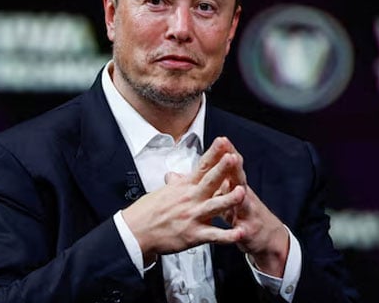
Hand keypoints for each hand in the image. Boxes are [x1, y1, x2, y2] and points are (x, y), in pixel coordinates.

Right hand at [121, 137, 247, 264]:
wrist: (136, 232)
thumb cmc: (147, 213)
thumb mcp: (161, 192)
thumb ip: (174, 184)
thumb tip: (174, 176)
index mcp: (184, 187)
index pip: (202, 166)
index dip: (214, 153)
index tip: (224, 142)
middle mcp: (190, 199)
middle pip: (209, 181)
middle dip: (222, 169)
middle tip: (233, 158)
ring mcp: (193, 216)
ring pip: (215, 206)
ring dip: (229, 200)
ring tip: (242, 193)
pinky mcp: (193, 235)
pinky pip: (214, 235)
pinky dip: (228, 235)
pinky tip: (239, 232)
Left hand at [210, 137, 289, 276]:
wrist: (266, 236)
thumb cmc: (242, 211)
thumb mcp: (227, 193)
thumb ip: (212, 180)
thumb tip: (195, 168)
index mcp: (233, 185)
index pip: (229, 166)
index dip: (226, 153)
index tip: (221, 140)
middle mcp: (242, 195)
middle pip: (238, 178)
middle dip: (235, 168)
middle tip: (232, 156)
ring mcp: (247, 212)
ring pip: (244, 203)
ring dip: (241, 196)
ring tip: (239, 190)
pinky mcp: (249, 231)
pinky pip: (244, 231)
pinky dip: (241, 231)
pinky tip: (240, 230)